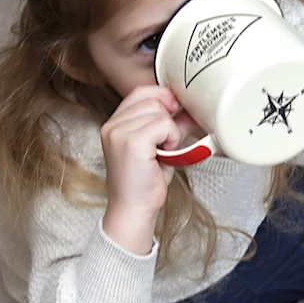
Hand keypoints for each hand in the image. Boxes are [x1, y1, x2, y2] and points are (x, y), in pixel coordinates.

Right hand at [100, 86, 192, 253]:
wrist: (133, 210)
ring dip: (170, 131)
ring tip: (162, 152)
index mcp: (114, 124)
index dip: (162, 98)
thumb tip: (191, 110)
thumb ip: (169, 126)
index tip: (174, 113)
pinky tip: (164, 154)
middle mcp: (112, 125)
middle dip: (168, 119)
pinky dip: (171, 138)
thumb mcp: (157, 148)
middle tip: (166, 144)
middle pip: (153, 99)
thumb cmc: (144, 184)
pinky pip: (163, 124)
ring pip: (160, 111)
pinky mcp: (131, 142)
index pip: (141, 92)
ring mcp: (119, 132)